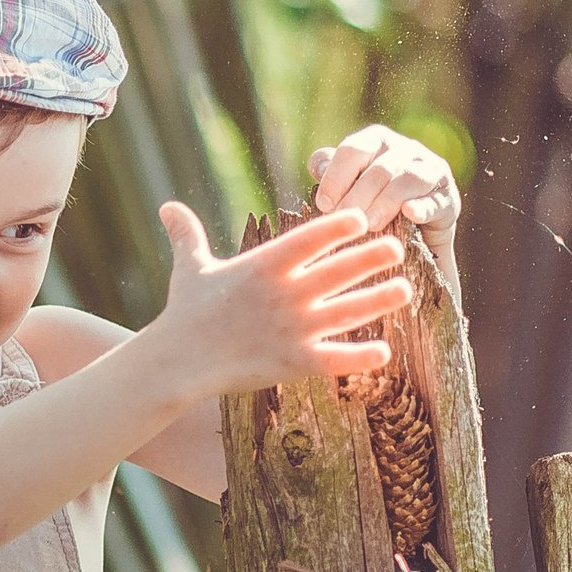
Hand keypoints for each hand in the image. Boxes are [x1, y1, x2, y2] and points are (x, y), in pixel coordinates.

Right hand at [152, 201, 410, 396]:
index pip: (310, 238)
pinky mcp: (293, 363)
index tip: (360, 218)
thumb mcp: (189, 269)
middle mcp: (284, 294)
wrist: (176, 362)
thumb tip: (167, 208)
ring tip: (404, 291)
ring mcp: (292, 330)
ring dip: (379, 301)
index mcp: (263, 266)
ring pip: (348, 312)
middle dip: (371, 257)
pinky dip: (361, 357)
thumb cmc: (184, 314)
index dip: (338, 226)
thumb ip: (188, 236)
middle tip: (396, 248)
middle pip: (339, 271)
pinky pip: (335, 359)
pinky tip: (385, 352)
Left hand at [309, 125, 459, 290]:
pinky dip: (422, 206)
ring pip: (408, 179)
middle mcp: (406, 149)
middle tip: (345, 221)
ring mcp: (431, 170)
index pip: (354, 149)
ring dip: (386, 203)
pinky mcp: (448, 197)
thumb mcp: (347, 185)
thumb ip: (330, 171)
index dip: (336, 177)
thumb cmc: (371, 203)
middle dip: (359, 197)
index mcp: (376, 141)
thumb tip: (317, 164)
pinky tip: (409, 214)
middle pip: (380, 169)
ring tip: (370, 224)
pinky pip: (436, 200)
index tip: (324, 205)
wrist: (412, 233)